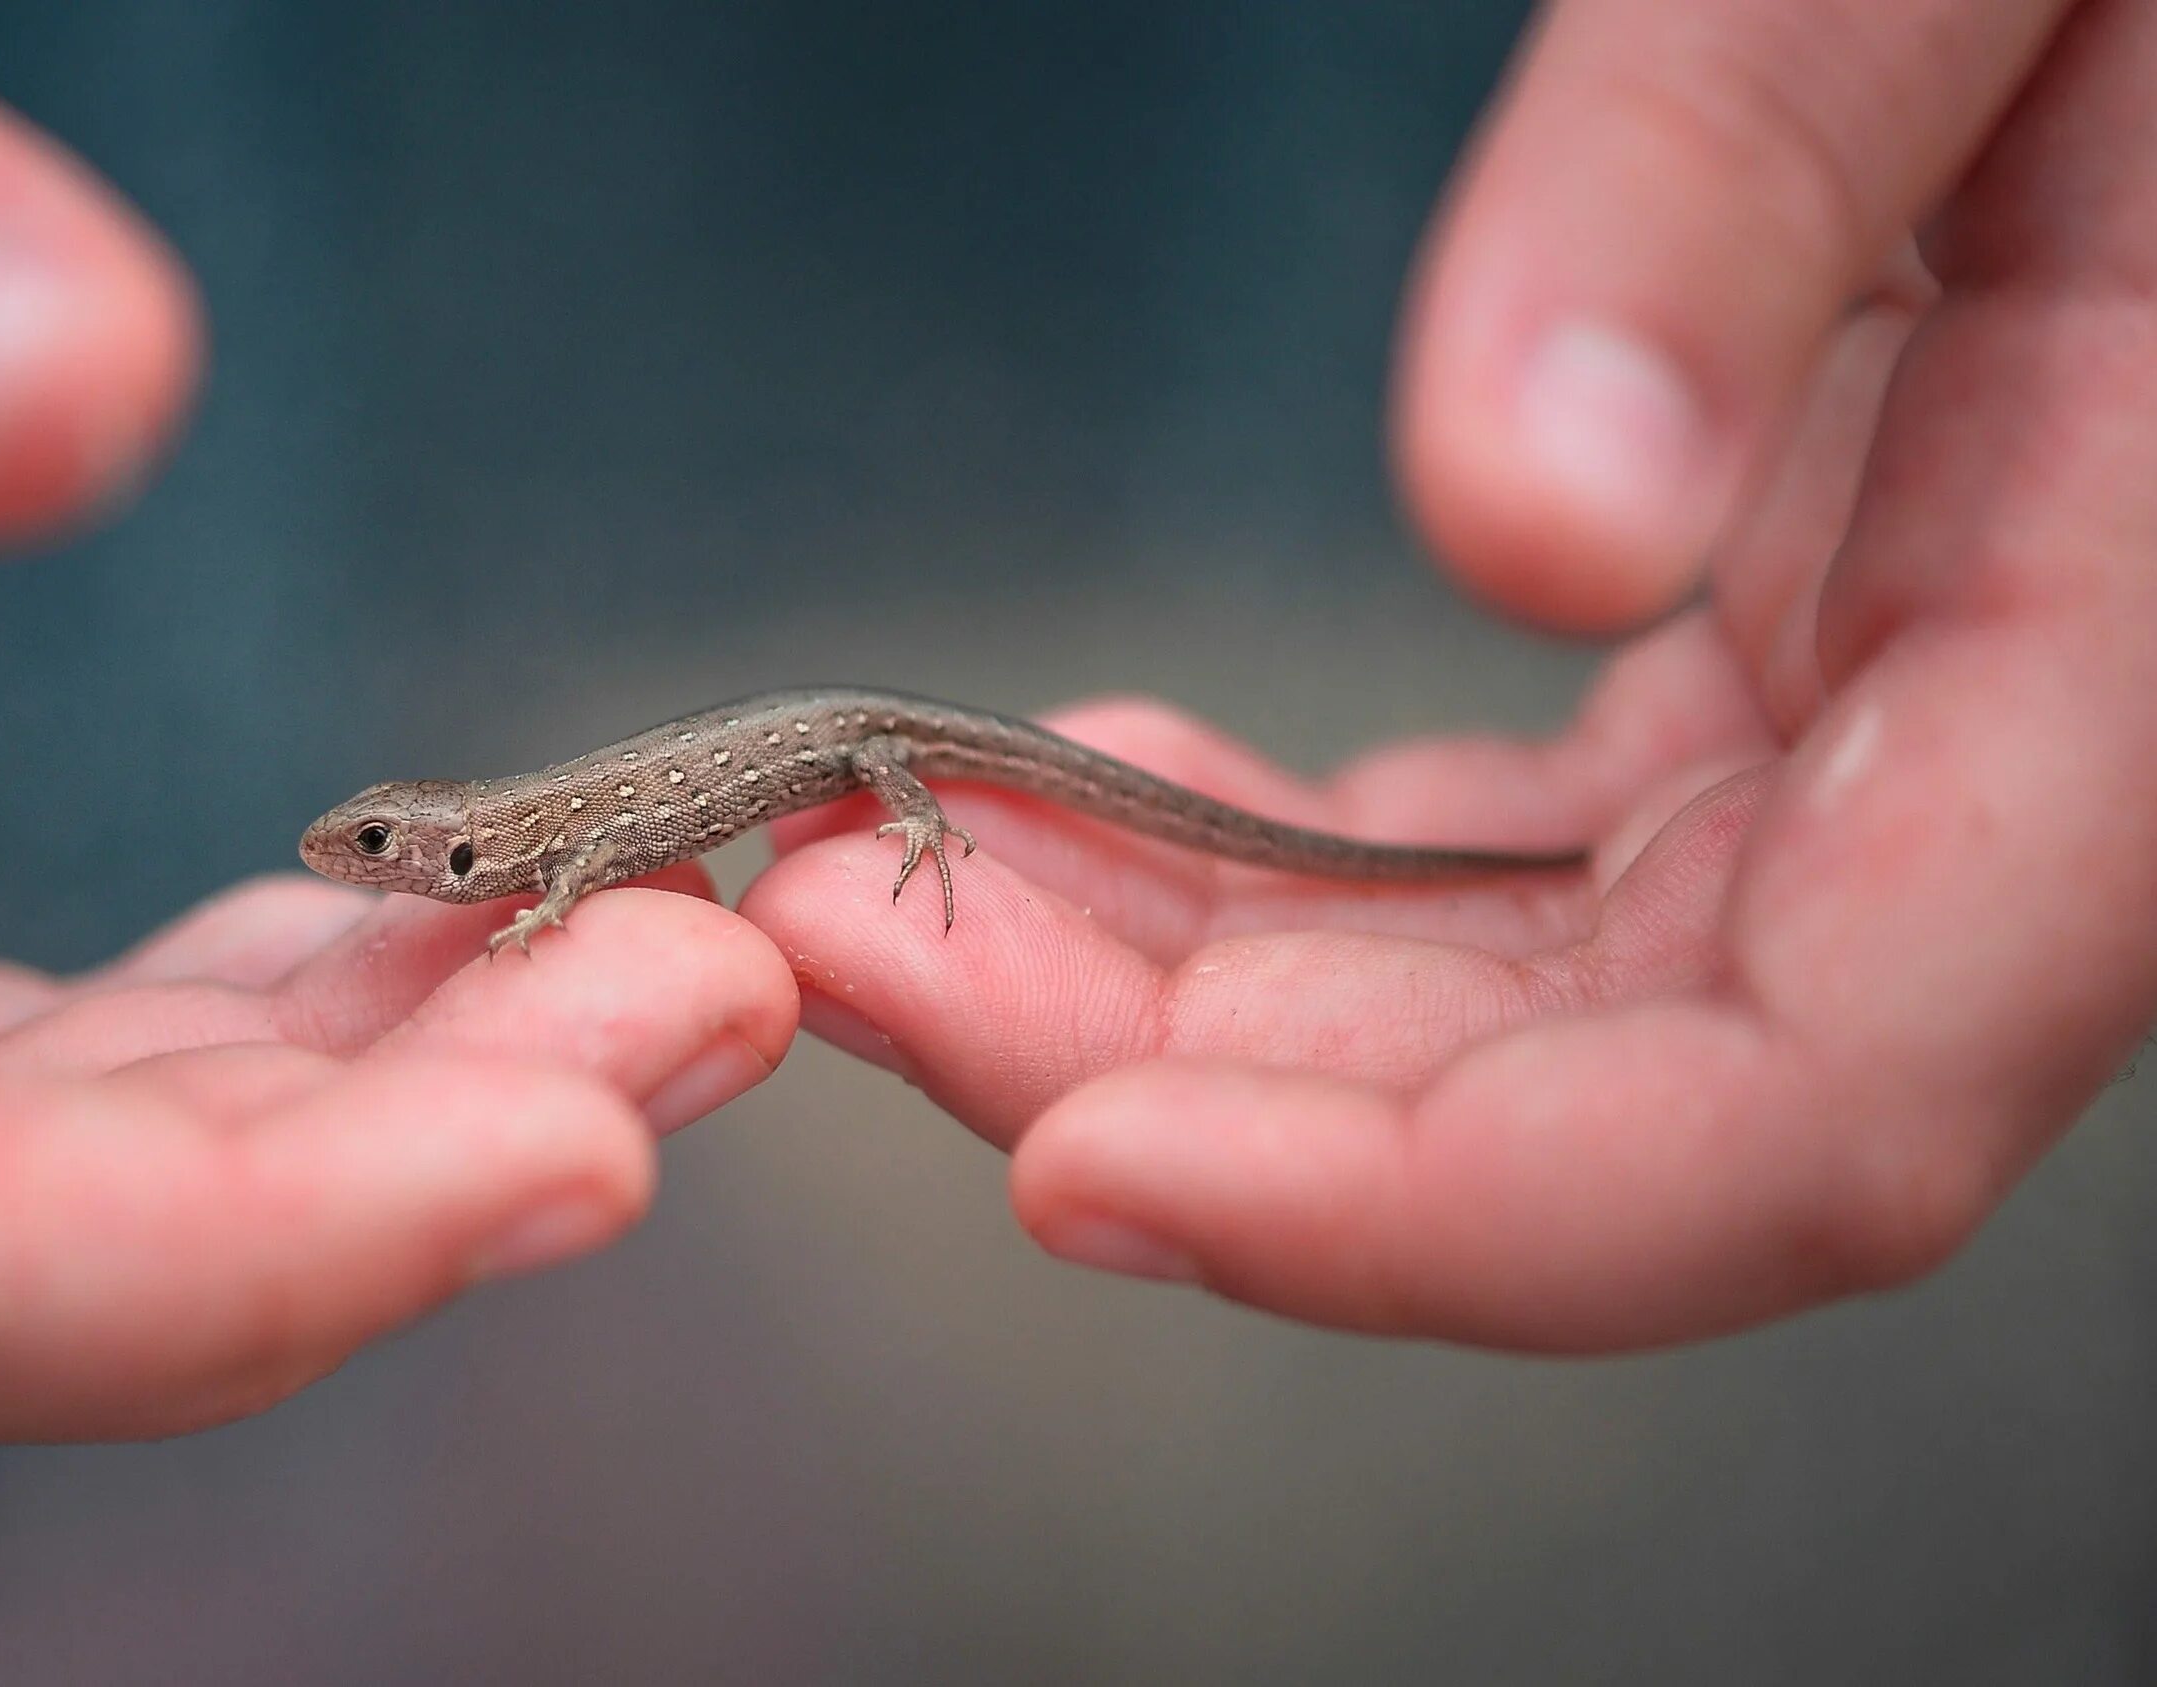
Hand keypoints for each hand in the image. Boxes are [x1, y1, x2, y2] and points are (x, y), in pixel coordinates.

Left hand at [744, 0, 2156, 1347]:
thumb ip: (1753, 159)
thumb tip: (1526, 514)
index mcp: (2126, 627)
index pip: (1822, 1102)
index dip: (1447, 1213)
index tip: (1085, 1165)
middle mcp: (2013, 743)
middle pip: (1600, 1095)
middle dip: (1191, 1076)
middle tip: (853, 945)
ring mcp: (1884, 708)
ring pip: (1519, 992)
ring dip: (1185, 975)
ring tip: (905, 863)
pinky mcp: (1773, 640)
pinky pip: (1515, 856)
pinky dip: (1278, 861)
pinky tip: (1092, 778)